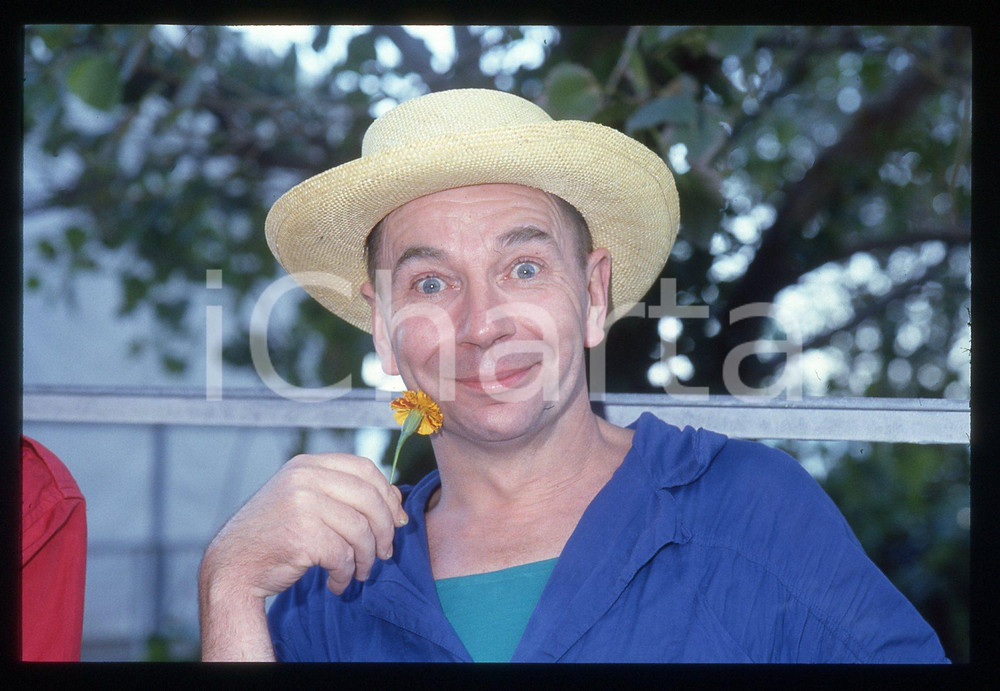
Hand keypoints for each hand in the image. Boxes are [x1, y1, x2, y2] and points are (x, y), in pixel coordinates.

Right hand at [200, 453, 408, 600]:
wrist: (232, 566)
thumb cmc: (275, 536)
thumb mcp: (305, 499)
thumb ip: (343, 492)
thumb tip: (396, 498)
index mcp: (308, 464)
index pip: (365, 469)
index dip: (388, 495)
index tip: (397, 520)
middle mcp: (305, 477)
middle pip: (369, 498)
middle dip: (386, 529)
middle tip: (385, 553)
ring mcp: (302, 503)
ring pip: (360, 530)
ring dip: (367, 558)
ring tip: (360, 572)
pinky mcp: (302, 534)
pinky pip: (344, 555)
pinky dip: (345, 574)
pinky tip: (337, 582)